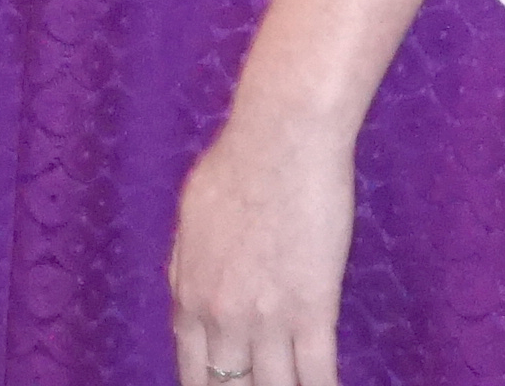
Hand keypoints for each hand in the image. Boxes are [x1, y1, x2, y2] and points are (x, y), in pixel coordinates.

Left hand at [168, 102, 354, 385]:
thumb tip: (187, 292)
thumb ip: (187, 266)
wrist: (279, 141)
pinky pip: (317, 373)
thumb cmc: (234, 167)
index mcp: (188, 294)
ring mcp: (268, 318)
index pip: (191, 368)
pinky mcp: (313, 310)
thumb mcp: (189, 221)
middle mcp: (222, 317)